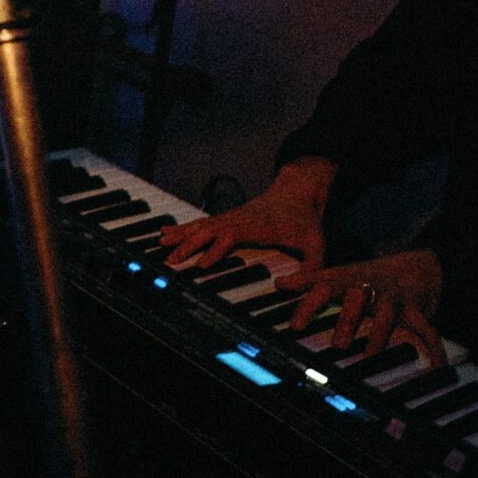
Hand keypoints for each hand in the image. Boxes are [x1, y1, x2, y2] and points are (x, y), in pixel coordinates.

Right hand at [161, 173, 326, 274]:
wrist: (298, 191)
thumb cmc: (305, 220)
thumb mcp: (317, 244)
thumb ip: (311, 268)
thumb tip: (290, 287)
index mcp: (258, 226)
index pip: (232, 237)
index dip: (217, 251)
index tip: (201, 265)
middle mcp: (239, 220)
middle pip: (209, 231)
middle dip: (189, 245)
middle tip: (171, 261)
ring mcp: (231, 217)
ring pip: (201, 225)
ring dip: (180, 235)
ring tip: (161, 244)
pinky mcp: (227, 218)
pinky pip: (202, 223)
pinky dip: (182, 228)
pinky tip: (166, 232)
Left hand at [281, 248, 446, 367]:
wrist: (417, 263)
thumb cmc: (369, 276)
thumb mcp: (338, 274)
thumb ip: (309, 280)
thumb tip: (279, 284)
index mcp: (347, 280)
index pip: (323, 289)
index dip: (308, 305)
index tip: (295, 326)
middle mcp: (369, 287)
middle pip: (356, 299)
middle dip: (347, 319)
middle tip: (337, 344)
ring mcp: (393, 298)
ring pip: (388, 313)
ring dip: (379, 333)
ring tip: (370, 353)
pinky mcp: (416, 309)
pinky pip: (427, 328)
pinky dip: (434, 348)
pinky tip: (437, 366)